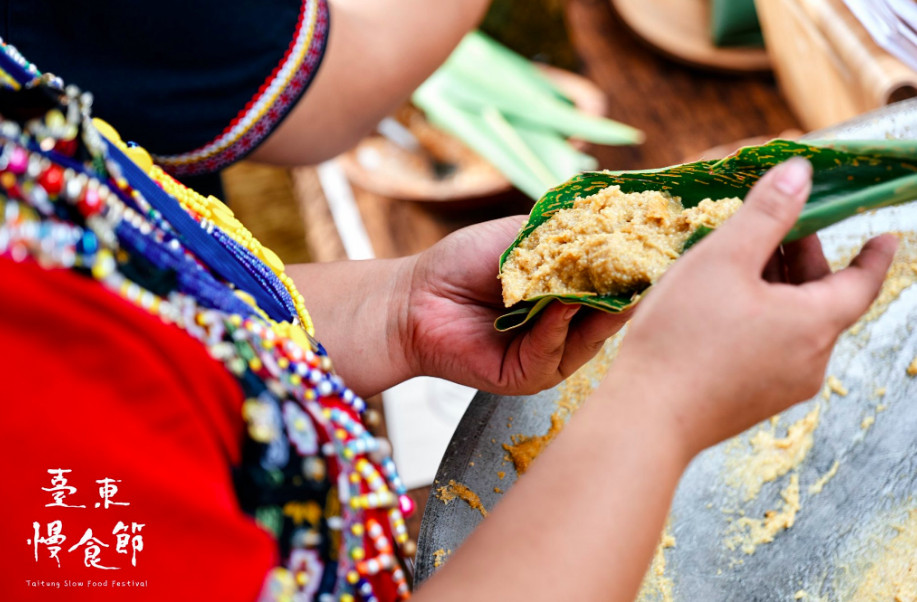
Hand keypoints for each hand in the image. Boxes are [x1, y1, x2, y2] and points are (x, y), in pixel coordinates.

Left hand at [400, 216, 631, 394]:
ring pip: (587, 340)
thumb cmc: (464, 263)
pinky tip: (559, 306)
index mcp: (569, 298)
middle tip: (645, 267)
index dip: (632, 269)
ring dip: (596, 311)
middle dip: (627, 293)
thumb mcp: (521, 237)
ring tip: (608, 283)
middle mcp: (565, 331)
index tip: (655, 247)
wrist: (414, 297)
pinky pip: (551, 355)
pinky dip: (557, 329)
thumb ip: (564, 234)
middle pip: (610, 318)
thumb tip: (614, 224)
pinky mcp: (525, 378)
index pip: (613, 287)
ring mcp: (548, 358)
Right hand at [607, 157, 897, 457]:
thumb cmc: (683, 336)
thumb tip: (800, 173)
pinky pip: (772, 350)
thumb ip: (765, 213)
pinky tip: (720, 308)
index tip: (884, 237)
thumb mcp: (723, 259)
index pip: (861, 283)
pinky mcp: (752, 402)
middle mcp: (810, 361)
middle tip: (777, 231)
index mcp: (814, 324)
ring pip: (795, 325)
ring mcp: (782, 387)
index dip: (872, 255)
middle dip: (803, 261)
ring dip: (777, 290)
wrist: (647, 417)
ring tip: (738, 266)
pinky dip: (761, 320)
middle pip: (822, 301)